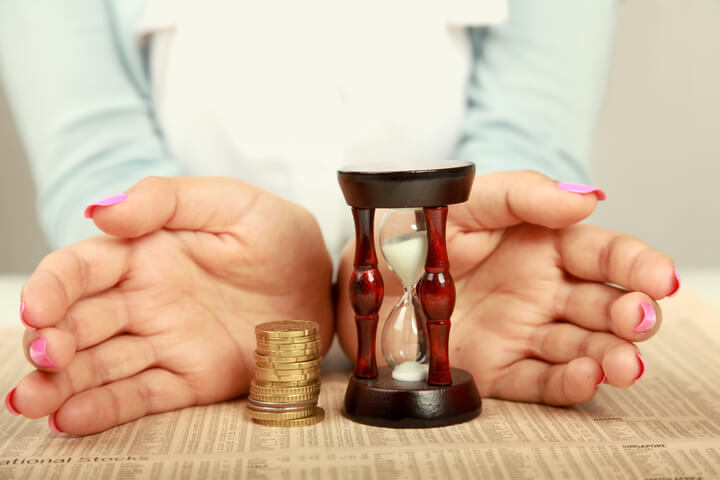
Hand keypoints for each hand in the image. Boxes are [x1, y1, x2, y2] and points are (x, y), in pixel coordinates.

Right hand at [9, 177, 333, 433]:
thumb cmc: (280, 239)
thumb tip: (102, 211)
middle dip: (50, 341)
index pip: (82, 268)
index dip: (53, 286)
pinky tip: (71, 418)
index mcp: (147, 253)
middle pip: (79, 322)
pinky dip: (104, 408)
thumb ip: (168, 199)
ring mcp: (165, 343)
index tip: (40, 306)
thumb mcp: (234, 202)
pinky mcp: (190, 379)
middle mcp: (145, 301)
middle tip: (44, 355)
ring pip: (99, 365)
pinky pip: (141, 396)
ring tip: (34, 401)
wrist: (325, 287)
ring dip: (61, 383)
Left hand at [337, 170, 677, 404]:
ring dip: (611, 354)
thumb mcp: (462, 202)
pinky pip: (540, 382)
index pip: (601, 252)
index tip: (656, 276)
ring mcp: (521, 333)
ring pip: (583, 347)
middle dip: (630, 313)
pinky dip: (568, 383)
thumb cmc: (412, 232)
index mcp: (540, 245)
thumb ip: (519, 194)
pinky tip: (588, 376)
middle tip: (638, 318)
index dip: (634, 262)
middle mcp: (540, 291)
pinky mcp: (497, 370)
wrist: (362, 278)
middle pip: (603, 304)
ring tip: (624, 361)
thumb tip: (585, 198)